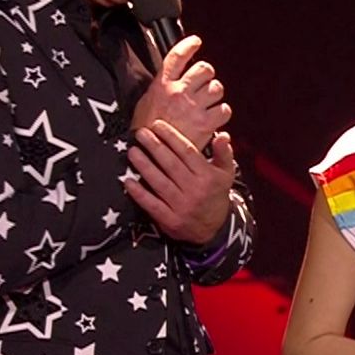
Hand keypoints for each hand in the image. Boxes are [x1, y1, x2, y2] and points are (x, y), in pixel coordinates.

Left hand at [125, 122, 236, 243]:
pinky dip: (139, 193)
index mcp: (208, 176)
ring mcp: (182, 206)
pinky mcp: (170, 220)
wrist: (214, 229)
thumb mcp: (226, 174)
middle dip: (154, 146)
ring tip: (132, 151)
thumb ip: (224, 153)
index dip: (171, 137)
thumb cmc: (215, 194)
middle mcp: (195, 190)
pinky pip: (152, 204)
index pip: (187, 152)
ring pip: (159, 182)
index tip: (157, 125)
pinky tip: (128, 181)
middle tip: (140, 133)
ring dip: (144, 165)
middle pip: (171, 164)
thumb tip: (222, 135)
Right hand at [132, 35, 229, 150]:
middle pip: (204, 69)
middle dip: (207, 75)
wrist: (151, 156)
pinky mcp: (206, 122)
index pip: (177, 56)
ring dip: (215, 94)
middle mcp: (179, 92)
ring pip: (217, 88)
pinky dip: (221, 113)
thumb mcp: (145, 103)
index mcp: (162, 86)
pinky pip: (223, 109)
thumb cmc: (146, 133)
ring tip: (207, 103)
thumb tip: (172, 80)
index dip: (189, 45)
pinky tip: (213, 117)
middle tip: (203, 84)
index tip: (196, 42)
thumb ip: (161, 89)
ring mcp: (194, 107)